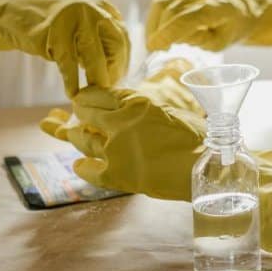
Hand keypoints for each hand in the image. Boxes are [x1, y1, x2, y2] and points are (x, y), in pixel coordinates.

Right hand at [0, 0, 129, 95]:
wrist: (6, 11)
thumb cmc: (44, 23)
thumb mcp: (75, 23)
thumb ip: (95, 37)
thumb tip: (118, 68)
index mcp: (99, 3)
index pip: (122, 34)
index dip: (124, 58)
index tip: (119, 77)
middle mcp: (90, 7)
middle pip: (115, 44)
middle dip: (115, 69)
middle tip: (110, 89)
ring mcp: (73, 18)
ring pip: (95, 56)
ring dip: (98, 80)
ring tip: (95, 96)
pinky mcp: (54, 32)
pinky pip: (70, 64)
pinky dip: (73, 82)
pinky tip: (72, 94)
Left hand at [40, 73, 271, 254]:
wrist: (206, 166)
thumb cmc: (197, 135)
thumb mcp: (174, 105)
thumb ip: (151, 101)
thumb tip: (142, 95)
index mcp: (136, 103)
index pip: (98, 95)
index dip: (86, 96)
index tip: (81, 97)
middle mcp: (121, 124)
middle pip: (86, 116)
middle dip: (75, 114)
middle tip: (64, 114)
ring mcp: (116, 150)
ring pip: (84, 140)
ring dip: (74, 136)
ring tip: (68, 133)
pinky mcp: (119, 175)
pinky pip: (91, 170)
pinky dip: (83, 167)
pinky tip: (79, 165)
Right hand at [146, 0, 271, 51]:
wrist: (241, 6)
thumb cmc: (232, 28)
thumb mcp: (222, 43)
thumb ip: (201, 41)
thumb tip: (176, 38)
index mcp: (217, 8)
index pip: (187, 18)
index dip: (169, 32)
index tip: (154, 46)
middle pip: (171, 8)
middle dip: (158, 30)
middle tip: (155, 49)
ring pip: (163, 1)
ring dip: (153, 23)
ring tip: (154, 41)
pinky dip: (156, 13)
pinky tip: (157, 28)